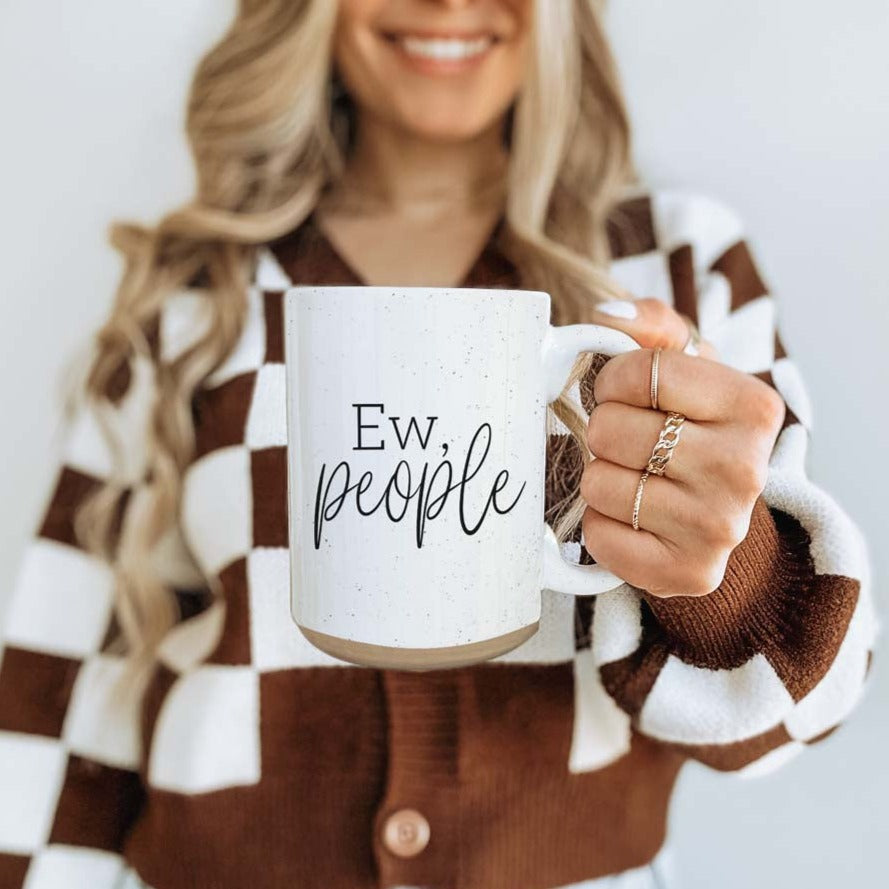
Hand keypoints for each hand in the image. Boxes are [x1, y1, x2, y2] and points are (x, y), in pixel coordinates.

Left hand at [579, 298, 785, 597]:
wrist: (713, 510)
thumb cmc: (690, 427)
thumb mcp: (685, 365)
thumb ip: (651, 324)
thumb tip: (608, 316)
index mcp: (753, 406)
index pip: (640, 372)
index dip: (613, 381)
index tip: (626, 394)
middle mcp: (746, 469)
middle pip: (609, 428)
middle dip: (605, 431)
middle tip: (632, 443)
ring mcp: (721, 528)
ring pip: (599, 482)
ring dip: (601, 477)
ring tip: (635, 479)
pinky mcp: (690, 573)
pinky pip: (600, 536)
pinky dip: (600, 524)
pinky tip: (631, 518)